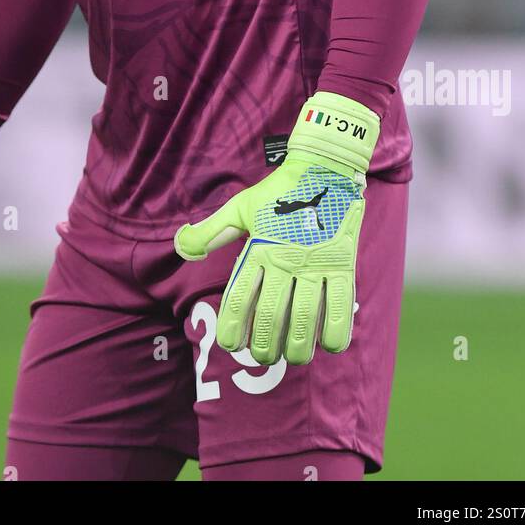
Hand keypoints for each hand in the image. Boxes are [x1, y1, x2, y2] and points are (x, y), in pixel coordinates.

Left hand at [174, 92, 379, 365]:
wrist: (324, 167)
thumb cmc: (278, 193)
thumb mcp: (239, 209)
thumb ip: (210, 232)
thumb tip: (181, 247)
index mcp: (259, 248)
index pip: (239, 298)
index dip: (233, 328)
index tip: (232, 344)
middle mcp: (286, 258)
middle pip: (272, 316)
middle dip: (265, 346)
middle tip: (263, 357)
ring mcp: (316, 263)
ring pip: (306, 319)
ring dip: (298, 347)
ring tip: (293, 356)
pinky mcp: (344, 264)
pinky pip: (340, 308)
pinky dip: (334, 334)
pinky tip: (327, 343)